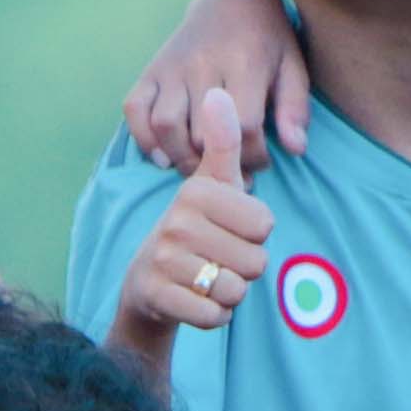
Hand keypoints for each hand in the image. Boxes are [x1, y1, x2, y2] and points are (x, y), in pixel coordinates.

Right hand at [109, 90, 271, 349]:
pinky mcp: (155, 294)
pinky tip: (197, 300)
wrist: (147, 283)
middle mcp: (176, 220)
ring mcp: (162, 258)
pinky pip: (214, 316)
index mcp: (196, 191)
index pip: (264, 224)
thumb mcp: (214, 185)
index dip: (255, 234)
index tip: (230, 228)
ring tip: (207, 278)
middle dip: (245, 268)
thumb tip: (218, 94)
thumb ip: (224, 143)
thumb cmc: (196, 228)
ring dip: (230, 294)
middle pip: (255, 261)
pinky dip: (214, 316)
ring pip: (236, 290)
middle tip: (218, 258)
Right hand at [127, 0, 311, 167]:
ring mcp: (172, 66)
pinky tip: (164, 156)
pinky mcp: (150, 70)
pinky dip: (144, 139)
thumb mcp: (293, 66)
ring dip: (180, 157)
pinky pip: (135, 109)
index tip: (261, 163)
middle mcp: (203, 63)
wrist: (229, 2)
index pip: (243, 127)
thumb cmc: (267, 41)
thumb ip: (294, 108)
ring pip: (165, 125)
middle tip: (231, 170)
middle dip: (217, 162)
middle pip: (201, 133)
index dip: (253, 157)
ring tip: (201, 167)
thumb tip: (295, 148)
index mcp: (244, 62)